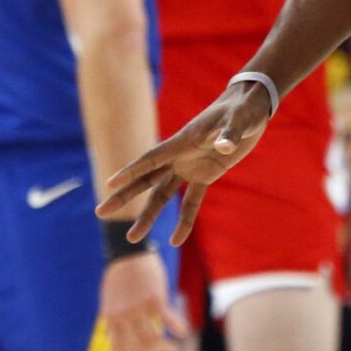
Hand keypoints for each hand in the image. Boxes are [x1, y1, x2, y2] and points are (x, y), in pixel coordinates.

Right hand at [100, 80, 274, 245]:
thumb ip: (229, 135)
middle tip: (101, 213)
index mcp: (183, 141)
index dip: (131, 171)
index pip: (152, 160)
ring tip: (133, 238)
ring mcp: (190, 167)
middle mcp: (180, 156)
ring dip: (148, 215)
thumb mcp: (239, 120)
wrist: (250, 109)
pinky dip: (185, 220)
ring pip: (162, 195)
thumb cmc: (242, 110)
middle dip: (124, 196)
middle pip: (147, 180)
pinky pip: (192, 202)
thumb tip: (224, 147)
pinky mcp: (205, 175)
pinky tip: (176, 241)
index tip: (110, 184)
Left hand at [100, 249, 182, 350]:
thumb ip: (116, 316)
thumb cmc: (120, 275)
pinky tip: (183, 332)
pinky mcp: (155, 300)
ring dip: (165, 349)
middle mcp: (123, 318)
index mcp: (111, 319)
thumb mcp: (111, 299)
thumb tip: (120, 331)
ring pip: (153, 340)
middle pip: (137, 348)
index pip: (119, 348)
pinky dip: (178, 329)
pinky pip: (169, 321)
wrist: (128, 254)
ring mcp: (139, 310)